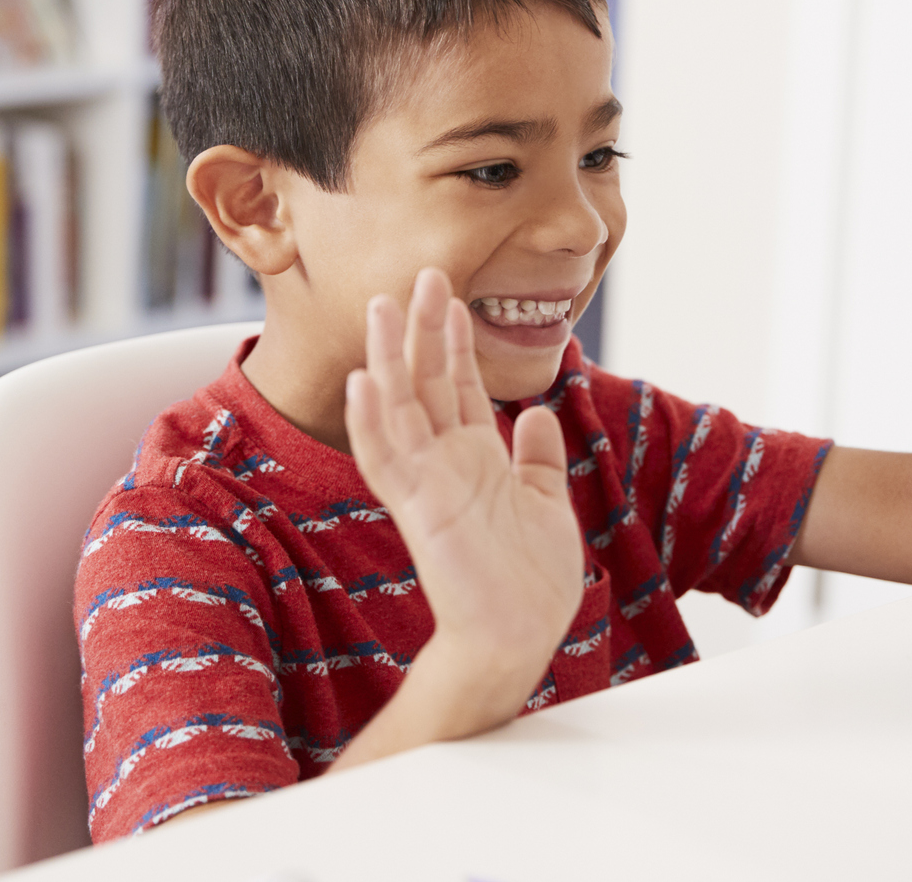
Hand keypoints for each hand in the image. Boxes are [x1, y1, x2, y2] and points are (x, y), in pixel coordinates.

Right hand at [344, 268, 583, 733]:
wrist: (518, 638)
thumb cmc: (530, 582)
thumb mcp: (546, 504)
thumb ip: (539, 459)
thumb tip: (540, 415)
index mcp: (476, 458)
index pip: (461, 385)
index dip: (455, 340)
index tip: (452, 295)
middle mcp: (446, 463)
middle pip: (428, 381)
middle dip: (424, 327)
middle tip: (422, 272)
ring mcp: (428, 484)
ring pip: (400, 407)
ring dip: (389, 356)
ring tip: (382, 304)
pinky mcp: (419, 510)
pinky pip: (388, 458)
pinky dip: (374, 420)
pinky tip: (366, 381)